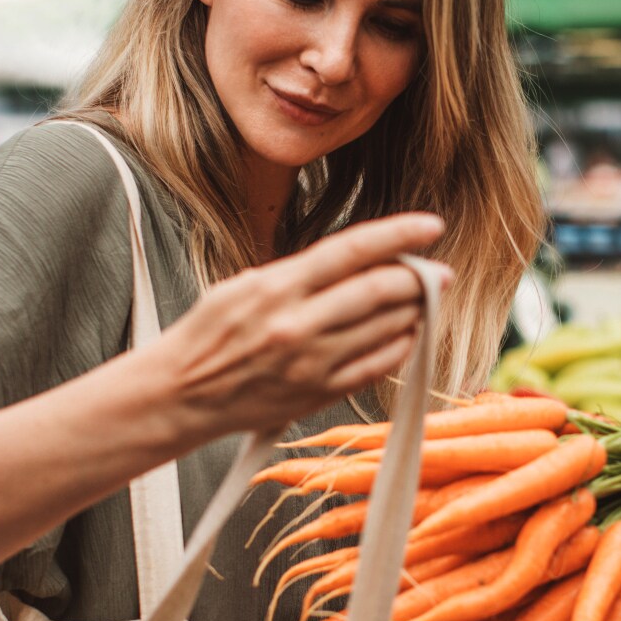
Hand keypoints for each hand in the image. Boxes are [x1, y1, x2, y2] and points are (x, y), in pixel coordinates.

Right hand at [150, 212, 447, 436]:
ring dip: (415, 312)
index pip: (351, 250)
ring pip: (386, 329)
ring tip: (424, 302)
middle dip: (419, 279)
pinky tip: (407, 335)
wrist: (181, 394)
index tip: (431, 226)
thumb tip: (356, 261)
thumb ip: (299, 273)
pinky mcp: (319, 393)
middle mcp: (298, 325)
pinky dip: (401, 347)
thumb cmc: (209, 334)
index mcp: (277, 287)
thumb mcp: (244, 285)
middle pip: (379, 291)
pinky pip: (377, 367)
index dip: (398, 234)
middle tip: (439, 273)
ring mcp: (311, 363)